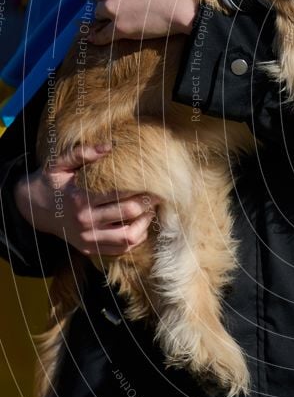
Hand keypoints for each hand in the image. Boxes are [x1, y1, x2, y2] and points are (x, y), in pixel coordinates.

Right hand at [13, 144, 157, 255]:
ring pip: (128, 238)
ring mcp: (87, 238)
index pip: (121, 195)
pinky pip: (120, 250)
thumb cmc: (51, 182)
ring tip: (150, 211)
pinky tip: (139, 226)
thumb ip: (82, 153)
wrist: (32, 209)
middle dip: (148, 203)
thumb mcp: (59, 164)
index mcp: (80, 199)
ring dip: (145, 224)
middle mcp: (85, 221)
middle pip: (129, 214)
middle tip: (158, 195)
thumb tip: (108, 146)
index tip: (155, 182)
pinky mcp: (89, 249)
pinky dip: (135, 239)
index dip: (142, 188)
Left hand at [89, 0, 197, 44]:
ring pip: (99, 13)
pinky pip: (101, 35)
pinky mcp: (119, 28)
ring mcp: (111, 8)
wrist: (184, 5)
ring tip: (126, 18)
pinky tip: (94, 39)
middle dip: (110, 0)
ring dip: (109, 16)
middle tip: (127, 4)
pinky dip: (98, 37)